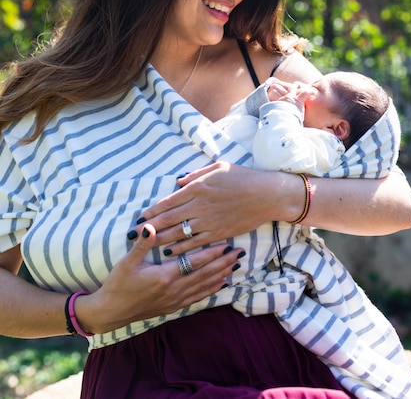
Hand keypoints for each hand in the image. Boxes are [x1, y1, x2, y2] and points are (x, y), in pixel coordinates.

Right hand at [80, 223, 243, 333]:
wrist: (111, 311)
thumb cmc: (118, 284)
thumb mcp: (127, 262)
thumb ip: (142, 244)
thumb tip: (150, 226)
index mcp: (164, 276)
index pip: (194, 263)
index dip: (212, 253)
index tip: (226, 244)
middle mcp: (174, 290)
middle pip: (205, 275)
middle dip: (223, 263)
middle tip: (239, 253)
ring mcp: (174, 300)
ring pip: (204, 287)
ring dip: (221, 275)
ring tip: (235, 266)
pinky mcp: (173, 307)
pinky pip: (197, 298)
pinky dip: (211, 290)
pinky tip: (221, 284)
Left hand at [137, 162, 283, 255]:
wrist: (267, 195)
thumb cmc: (243, 178)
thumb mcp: (218, 167)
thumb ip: (196, 174)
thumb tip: (179, 181)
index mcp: (198, 187)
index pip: (169, 202)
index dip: (152, 211)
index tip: (140, 218)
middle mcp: (200, 205)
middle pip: (169, 220)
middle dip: (149, 228)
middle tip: (133, 234)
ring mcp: (209, 221)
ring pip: (179, 234)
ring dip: (161, 241)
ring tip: (146, 246)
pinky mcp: (218, 233)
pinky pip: (195, 244)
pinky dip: (181, 249)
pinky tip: (170, 254)